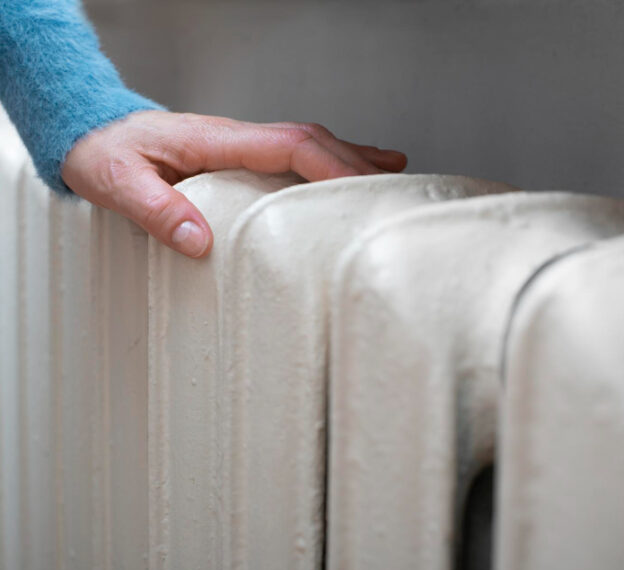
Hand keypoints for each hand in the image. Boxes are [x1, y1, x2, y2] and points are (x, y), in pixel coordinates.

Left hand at [61, 111, 407, 257]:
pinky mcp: (237, 155)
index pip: (288, 145)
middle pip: (311, 141)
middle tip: (390, 188)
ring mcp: (239, 144)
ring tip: (388, 175)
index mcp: (215, 141)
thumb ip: (154, 210)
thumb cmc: (102, 152)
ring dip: (349, 158)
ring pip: (307, 144)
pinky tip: (342, 171)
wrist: (89, 131)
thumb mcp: (115, 183)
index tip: (359, 187)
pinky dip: (324, 160)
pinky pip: (291, 153)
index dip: (330, 164)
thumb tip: (198, 240)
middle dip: (354, 162)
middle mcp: (234, 137)